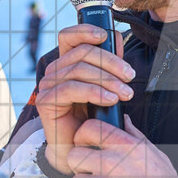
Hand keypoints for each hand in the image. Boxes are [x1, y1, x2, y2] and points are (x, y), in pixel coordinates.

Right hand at [36, 24, 133, 174]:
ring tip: (125, 93)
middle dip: (111, 62)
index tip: (105, 36)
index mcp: (66, 62)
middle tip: (130, 77)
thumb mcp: (105, 85)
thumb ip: (109, 62)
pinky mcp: (46, 101)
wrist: (79, 147)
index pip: (69, 36)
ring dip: (108, 80)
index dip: (85, 31)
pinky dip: (95, 92)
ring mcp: (48, 84)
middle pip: (82, 53)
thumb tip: (115, 38)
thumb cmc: (93, 116)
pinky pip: (72, 89)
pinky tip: (110, 100)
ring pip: (80, 70)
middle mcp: (54, 70)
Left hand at [68, 116, 177, 177]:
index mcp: (125, 146)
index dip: (83, 136)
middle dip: (81, 165)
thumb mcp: (154, 155)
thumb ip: (134, 136)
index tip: (84, 144)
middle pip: (75, 156)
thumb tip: (122, 120)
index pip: (90, 128)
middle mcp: (111, 163)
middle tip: (93, 174)